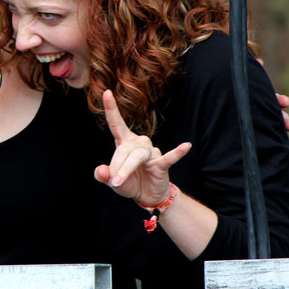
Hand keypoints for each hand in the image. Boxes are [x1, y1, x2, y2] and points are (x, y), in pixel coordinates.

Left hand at [93, 89, 191, 206]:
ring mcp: (151, 152)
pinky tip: (186, 146)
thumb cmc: (130, 183)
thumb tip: (101, 171)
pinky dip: (177, 152)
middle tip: (112, 182)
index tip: (106, 92)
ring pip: (137, 156)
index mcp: (125, 143)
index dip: (111, 109)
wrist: (148, 196)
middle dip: (116, 167)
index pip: (116, 124)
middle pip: (124, 149)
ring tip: (118, 182)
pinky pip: (170, 157)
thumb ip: (102, 176)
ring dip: (126, 169)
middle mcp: (139, 143)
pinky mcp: (162, 164)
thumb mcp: (112, 181)